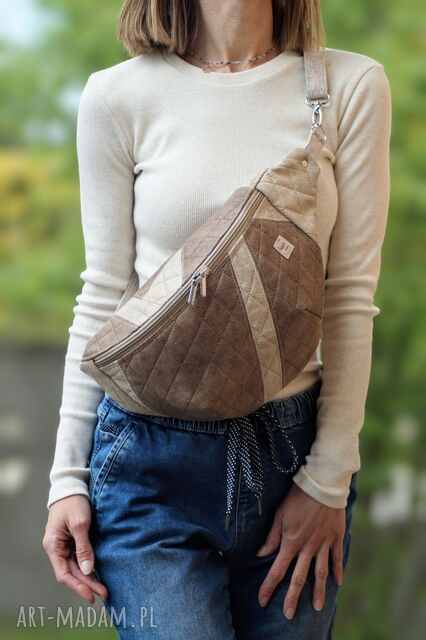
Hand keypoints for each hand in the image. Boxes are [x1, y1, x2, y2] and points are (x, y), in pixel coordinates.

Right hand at [42, 495, 107, 603]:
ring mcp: (65, 545)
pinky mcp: (73, 541)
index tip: (91, 595)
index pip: (64, 574)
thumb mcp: (80, 524)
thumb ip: (83, 547)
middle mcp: (57, 548)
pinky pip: (80, 558)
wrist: (72, 486)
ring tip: (103, 588)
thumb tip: (87, 570)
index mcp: (53, 546)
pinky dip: (88, 567)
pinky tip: (98, 573)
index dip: (77, 586)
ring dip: (89, 577)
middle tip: (104, 593)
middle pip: (72, 573)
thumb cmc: (73, 502)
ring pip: (76, 567)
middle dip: (87, 584)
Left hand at [256, 482, 345, 618]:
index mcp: (291, 542)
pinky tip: (338, 583)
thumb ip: (272, 536)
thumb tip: (260, 554)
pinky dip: (338, 571)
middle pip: (299, 578)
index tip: (262, 600)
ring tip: (316, 607)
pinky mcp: (336, 537)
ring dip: (318, 591)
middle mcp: (307, 547)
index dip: (269, 586)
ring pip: (320, 573)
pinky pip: (337, 558)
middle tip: (289, 615)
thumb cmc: (297, 497)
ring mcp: (323, 544)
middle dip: (292, 598)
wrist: (322, 485)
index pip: (277, 570)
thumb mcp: (280, 514)